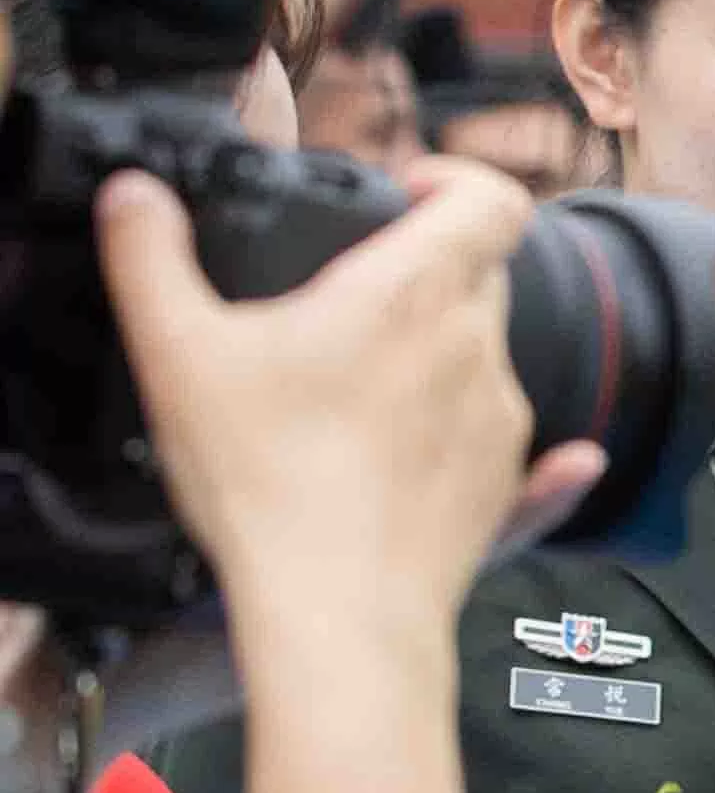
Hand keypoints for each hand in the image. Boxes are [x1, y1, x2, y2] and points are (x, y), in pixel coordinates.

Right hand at [97, 160, 602, 634]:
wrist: (337, 613)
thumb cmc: (267, 484)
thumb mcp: (179, 354)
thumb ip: (153, 260)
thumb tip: (134, 197)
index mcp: (413, 294)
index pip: (493, 198)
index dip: (456, 179)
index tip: (408, 192)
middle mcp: (475, 345)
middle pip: (481, 271)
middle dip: (426, 266)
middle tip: (351, 296)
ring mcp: (500, 416)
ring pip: (482, 351)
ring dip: (433, 349)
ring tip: (352, 383)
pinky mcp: (503, 479)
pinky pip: (500, 431)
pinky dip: (459, 423)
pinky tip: (421, 439)